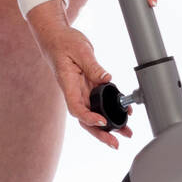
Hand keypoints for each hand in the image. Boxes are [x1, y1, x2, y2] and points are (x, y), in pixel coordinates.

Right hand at [29, 14, 133, 149]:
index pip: (76, 108)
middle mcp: (74, 92)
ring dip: (109, 126)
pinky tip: (125, 114)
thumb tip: (107, 79)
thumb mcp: (80, 50)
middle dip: (101, 133)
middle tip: (115, 143)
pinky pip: (101, 102)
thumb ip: (93, 66)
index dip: (88, 118)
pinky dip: (112, 109)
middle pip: (86, 118)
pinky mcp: (89, 86)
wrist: (56, 37)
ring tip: (125, 133)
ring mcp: (82, 91)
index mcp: (68, 85)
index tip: (102, 122)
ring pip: (95, 113)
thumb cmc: (63, 42)